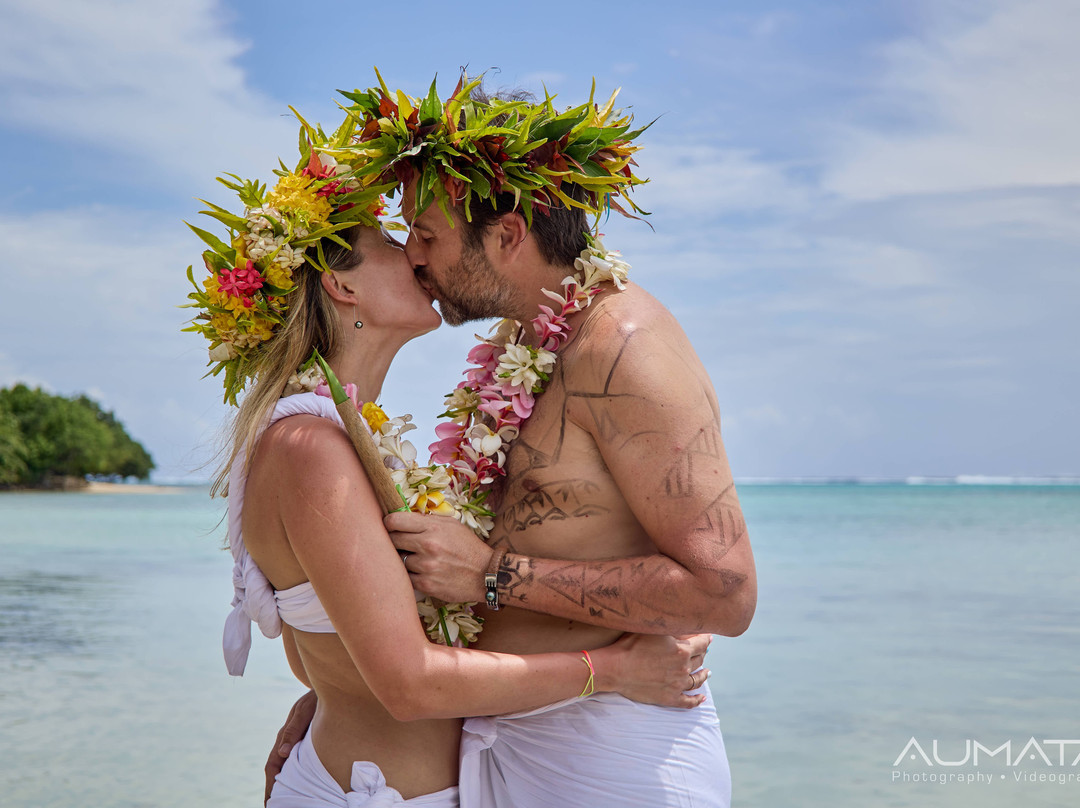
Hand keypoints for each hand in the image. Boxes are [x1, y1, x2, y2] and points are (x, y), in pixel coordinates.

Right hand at [264, 690, 316, 804]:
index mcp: (284, 736)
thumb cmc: (317, 698)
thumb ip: (294, 729)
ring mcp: (296, 743)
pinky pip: (298, 763)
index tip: (271, 801)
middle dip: (276, 789)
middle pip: (278, 771)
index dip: (271, 784)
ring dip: (286, 784)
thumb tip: (283, 752)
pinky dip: (296, 776)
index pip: (272, 765)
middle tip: (276, 807)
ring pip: (287, 768)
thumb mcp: (305, 711)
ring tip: (287, 801)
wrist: (330, 688)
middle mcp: (288, 742)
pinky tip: (303, 785)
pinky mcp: (306, 742)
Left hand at [384, 511, 491, 601]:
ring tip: (417, 559)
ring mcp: (426, 566)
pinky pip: (406, 578)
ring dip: (404, 560)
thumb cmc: (468, 546)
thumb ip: (428, 520)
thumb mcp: (452, 525)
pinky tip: (422, 572)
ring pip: (399, 561)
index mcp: (432, 527)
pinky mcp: (426, 585)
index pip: (395, 521)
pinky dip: (411, 575)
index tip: (390, 526)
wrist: (485, 573)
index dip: (389, 523)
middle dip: (393, 541)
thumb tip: (404, 518)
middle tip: (400, 543)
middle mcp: (428, 545)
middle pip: (392, 541)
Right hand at [596, 633, 712, 708]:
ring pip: (697, 680)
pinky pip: (688, 701)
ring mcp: (677, 685)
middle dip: (703, 654)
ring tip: (707, 672)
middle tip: (704, 651)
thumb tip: (686, 624)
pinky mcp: (669, 698)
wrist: (615, 668)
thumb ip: (671, 628)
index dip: (705, 639)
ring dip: (704, 675)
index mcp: (681, 650)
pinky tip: (701, 698)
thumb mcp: (652, 630)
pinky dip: (696, 700)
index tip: (708, 636)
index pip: (701, 643)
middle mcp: (683, 668)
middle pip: (699, 660)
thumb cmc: (631, 645)